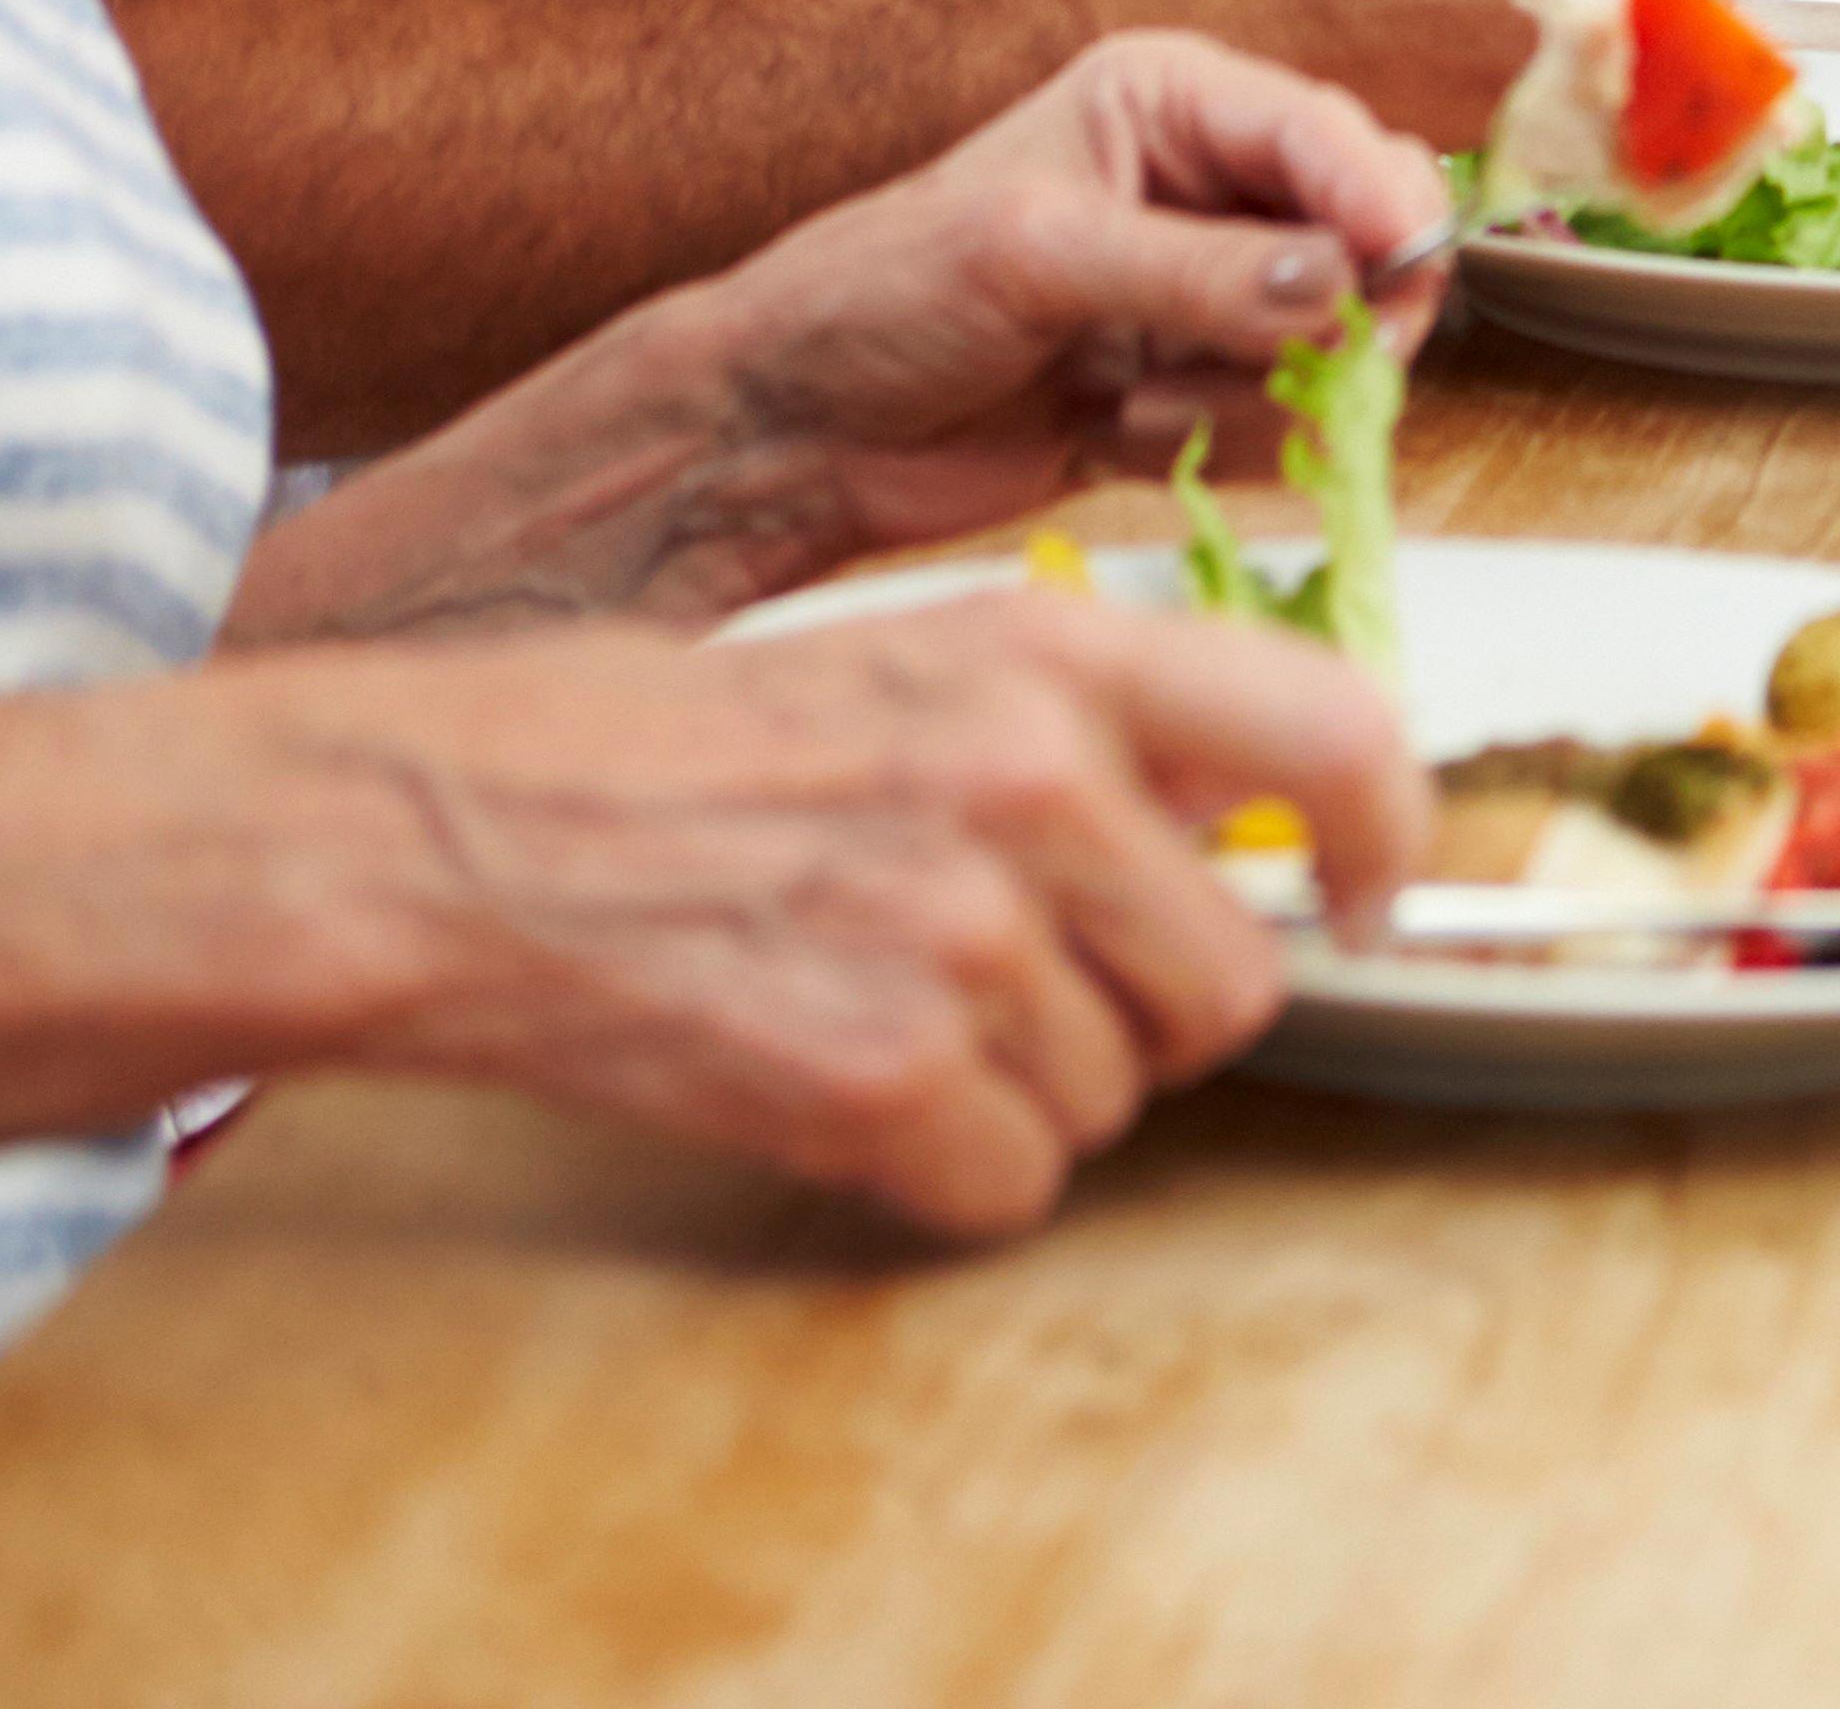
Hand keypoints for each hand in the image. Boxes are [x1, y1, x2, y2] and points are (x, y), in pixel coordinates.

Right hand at [286, 586, 1421, 1241]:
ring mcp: (960, 934)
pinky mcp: (878, 1075)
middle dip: (1146, 1012)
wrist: (455, 835)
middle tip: (1017, 983)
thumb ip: (1096, 725)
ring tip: (883, 1006)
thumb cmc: (672, 746)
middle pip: (1232, 984)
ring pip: (1116, 1097)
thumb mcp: (914, 657)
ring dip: (1026, 1090)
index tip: (1365, 899)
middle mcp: (1034, 782)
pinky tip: (843, 1087)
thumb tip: (1266, 816)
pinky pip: (1009, 1185)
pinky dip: (941, 1172)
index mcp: (1055, 654)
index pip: (1337, 731)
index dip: (1384, 839)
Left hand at [631, 37, 1451, 611]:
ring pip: (1337, 347)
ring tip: (1128, 402)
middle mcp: (1210, 189)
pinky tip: (1111, 435)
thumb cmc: (879, 298)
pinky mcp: (1198, 390)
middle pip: (1369, 240)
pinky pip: (1281, 424)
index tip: (1403, 267)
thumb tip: (1341, 286)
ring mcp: (1212, 295)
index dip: (1380, 200)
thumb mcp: (1035, 257)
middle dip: (1329, 317)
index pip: (1326, 135)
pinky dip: (1211, 445)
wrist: (794, 431)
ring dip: (1247, 396)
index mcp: (1171, 104)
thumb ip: (1199, 272)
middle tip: (1279, 365)